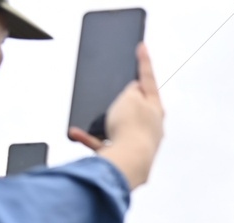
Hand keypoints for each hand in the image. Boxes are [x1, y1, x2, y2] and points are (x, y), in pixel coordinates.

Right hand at [71, 44, 164, 189]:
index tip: (141, 47)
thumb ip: (132, 90)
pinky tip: (77, 133)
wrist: (128, 164)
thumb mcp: (130, 97)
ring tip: (90, 117)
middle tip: (114, 93)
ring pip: (116, 126)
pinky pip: (103, 143)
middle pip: (135, 107)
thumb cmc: (132, 131)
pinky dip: (90, 138)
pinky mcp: (125, 155)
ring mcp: (138, 142)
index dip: (143, 61)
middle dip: (122, 100)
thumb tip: (135, 90)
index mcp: (156, 109)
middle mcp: (151, 127)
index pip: (148, 79)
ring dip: (101, 121)